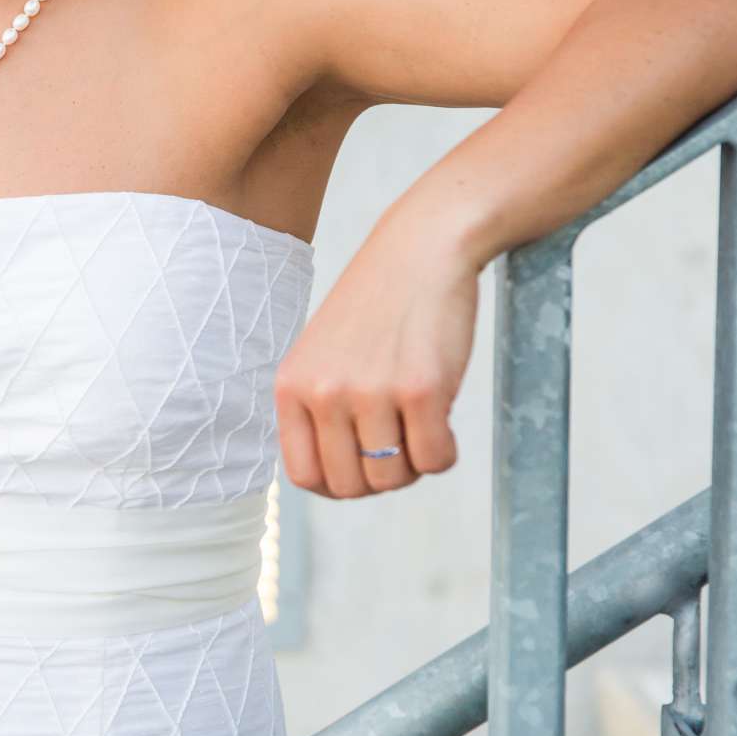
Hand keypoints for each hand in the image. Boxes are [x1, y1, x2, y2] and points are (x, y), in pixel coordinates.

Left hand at [274, 228, 480, 496]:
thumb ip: (318, 411)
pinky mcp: (421, 390)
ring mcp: (371, 392)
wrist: (421, 250)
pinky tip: (442, 419)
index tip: (361, 466)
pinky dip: (444, 452)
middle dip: (380, 476)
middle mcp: (324, 393)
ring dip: (413, 465)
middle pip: (351, 486)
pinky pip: (435, 461)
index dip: (337, 484)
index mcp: (292, 387)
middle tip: (400, 444)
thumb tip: (333, 482)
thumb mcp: (323, 355)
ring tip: (420, 426)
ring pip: (393, 478)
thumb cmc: (377, 307)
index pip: (303, 476)